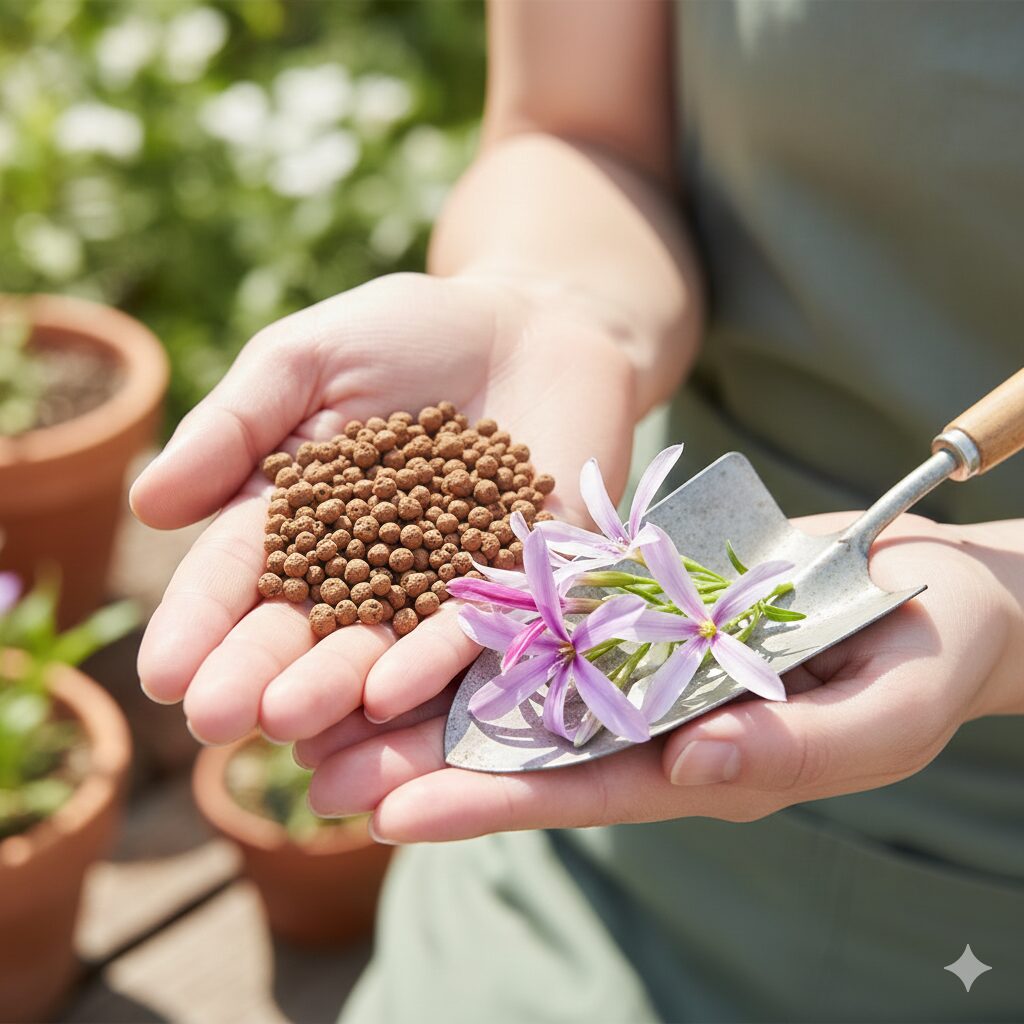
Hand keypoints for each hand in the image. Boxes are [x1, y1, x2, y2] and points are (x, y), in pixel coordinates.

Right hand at [131, 272, 636, 743]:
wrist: (531, 326)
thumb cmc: (410, 333)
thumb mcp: (308, 361)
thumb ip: (235, 426)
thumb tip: (148, 505)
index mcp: (299, 518)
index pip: (239, 576)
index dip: (201, 624)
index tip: (163, 674)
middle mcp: (363, 565)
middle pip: (305, 627)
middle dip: (259, 674)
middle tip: (216, 720)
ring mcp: (438, 581)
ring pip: (381, 645)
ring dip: (336, 687)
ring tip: (290, 721)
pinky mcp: (516, 581)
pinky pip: (474, 625)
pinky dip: (433, 658)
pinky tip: (390, 693)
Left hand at [295, 512, 1023, 841]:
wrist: (929, 584)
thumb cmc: (926, 657)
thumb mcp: (881, 715)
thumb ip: (796, 746)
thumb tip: (699, 766)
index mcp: (701, 761)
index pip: (581, 791)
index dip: (490, 801)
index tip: (396, 812)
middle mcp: (654, 717)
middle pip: (524, 745)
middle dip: (422, 760)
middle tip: (316, 775)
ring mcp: (642, 655)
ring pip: (520, 677)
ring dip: (428, 691)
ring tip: (330, 701)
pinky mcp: (639, 596)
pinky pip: (552, 605)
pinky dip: (483, 613)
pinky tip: (411, 607)